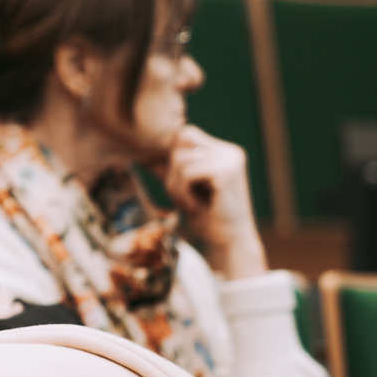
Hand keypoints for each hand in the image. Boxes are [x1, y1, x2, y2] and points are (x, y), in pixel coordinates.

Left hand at [157, 125, 266, 278]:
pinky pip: (186, 173)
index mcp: (224, 151)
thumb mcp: (184, 187)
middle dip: (172, 168)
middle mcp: (230, 151)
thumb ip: (173, 167)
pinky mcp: (226, 172)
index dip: (172, 156)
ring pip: (179, 158)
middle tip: (182, 194)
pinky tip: (195, 208)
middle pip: (181, 138)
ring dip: (175, 185)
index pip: (185, 134)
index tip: (177, 185)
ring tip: (189, 204)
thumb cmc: (206, 217)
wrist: (229, 242)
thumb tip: (146, 151)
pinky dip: (182, 193)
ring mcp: (230, 159)